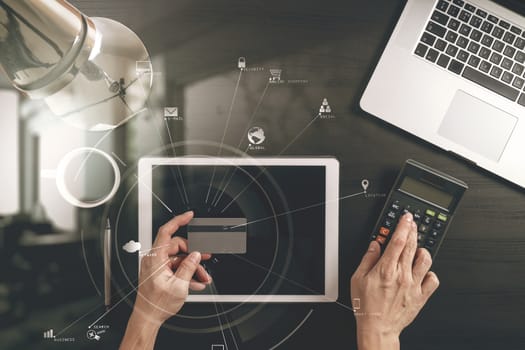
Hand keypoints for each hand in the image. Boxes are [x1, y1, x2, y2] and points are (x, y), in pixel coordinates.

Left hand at [120, 211, 211, 349]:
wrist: (148, 318)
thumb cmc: (156, 304)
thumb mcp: (178, 286)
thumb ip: (189, 267)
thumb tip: (196, 255)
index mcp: (155, 258)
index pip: (166, 232)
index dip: (178, 221)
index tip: (189, 216)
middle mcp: (154, 260)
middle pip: (178, 247)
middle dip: (193, 255)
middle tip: (205, 260)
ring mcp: (157, 266)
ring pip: (179, 259)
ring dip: (193, 268)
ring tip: (204, 278)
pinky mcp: (160, 273)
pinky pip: (176, 268)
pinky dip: (187, 274)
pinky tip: (196, 282)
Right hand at [350, 213, 439, 349]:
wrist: (378, 328)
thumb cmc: (366, 306)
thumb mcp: (357, 279)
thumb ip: (367, 259)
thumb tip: (375, 245)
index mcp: (386, 269)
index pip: (398, 240)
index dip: (403, 226)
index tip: (406, 218)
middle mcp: (402, 275)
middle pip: (412, 245)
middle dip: (413, 230)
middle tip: (412, 223)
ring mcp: (413, 285)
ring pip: (426, 259)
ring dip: (422, 250)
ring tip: (417, 249)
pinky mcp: (421, 296)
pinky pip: (433, 279)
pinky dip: (430, 273)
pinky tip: (423, 271)